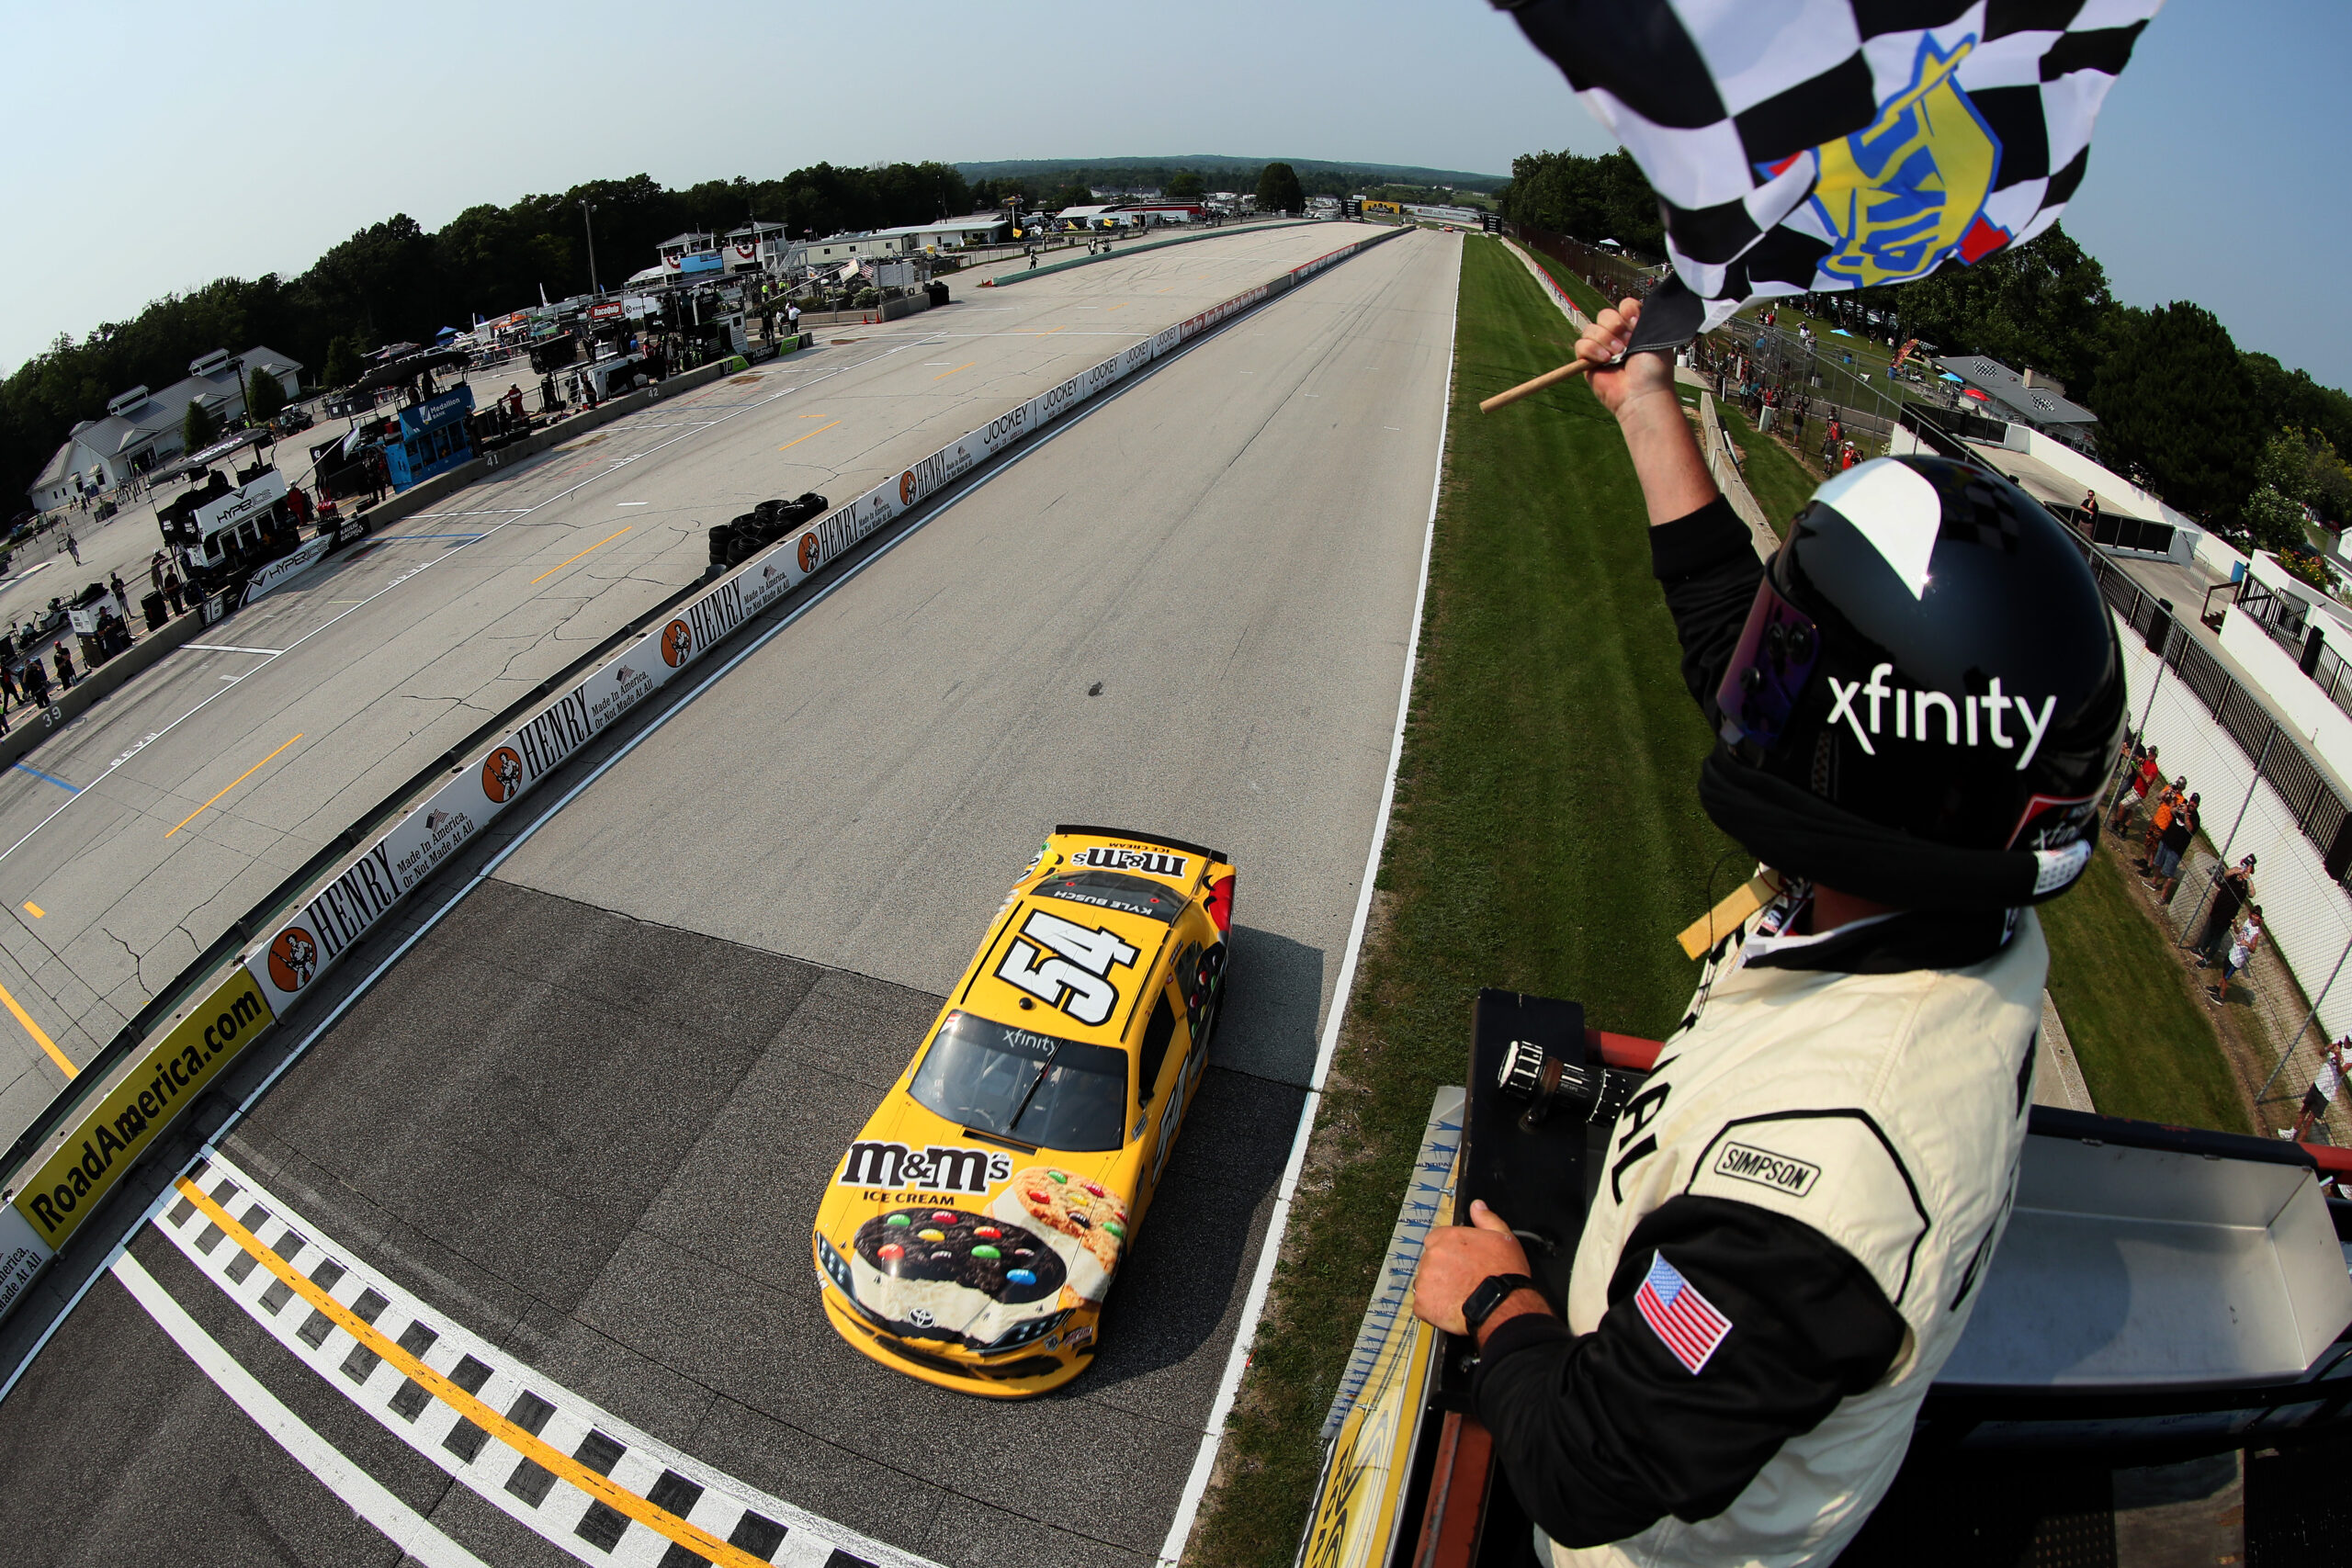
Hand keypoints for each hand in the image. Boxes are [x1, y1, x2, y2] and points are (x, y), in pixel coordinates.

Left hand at [1412, 1199, 1550, 1339]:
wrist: (1502, 1306)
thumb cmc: (1504, 1274)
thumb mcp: (1503, 1237)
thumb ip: (1486, 1219)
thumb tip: (1477, 1206)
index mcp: (1448, 1237)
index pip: (1436, 1240)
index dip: (1449, 1252)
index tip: (1459, 1262)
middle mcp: (1433, 1256)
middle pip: (1431, 1261)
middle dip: (1443, 1270)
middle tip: (1462, 1279)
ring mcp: (1426, 1279)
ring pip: (1426, 1282)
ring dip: (1437, 1288)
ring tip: (1459, 1295)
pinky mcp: (1423, 1303)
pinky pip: (1423, 1305)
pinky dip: (1433, 1308)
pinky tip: (1451, 1307)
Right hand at [1574, 297, 1676, 420]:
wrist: (1642, 393)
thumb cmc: (1653, 369)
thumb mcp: (1654, 336)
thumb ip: (1642, 316)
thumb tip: (1626, 306)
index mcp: (1635, 329)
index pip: (1624, 306)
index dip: (1627, 311)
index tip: (1635, 324)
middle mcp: (1618, 337)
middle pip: (1604, 314)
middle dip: (1615, 325)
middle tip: (1626, 343)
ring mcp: (1602, 349)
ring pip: (1590, 328)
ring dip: (1604, 339)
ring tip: (1616, 355)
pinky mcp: (1588, 363)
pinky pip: (1580, 345)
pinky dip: (1592, 349)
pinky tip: (1604, 360)